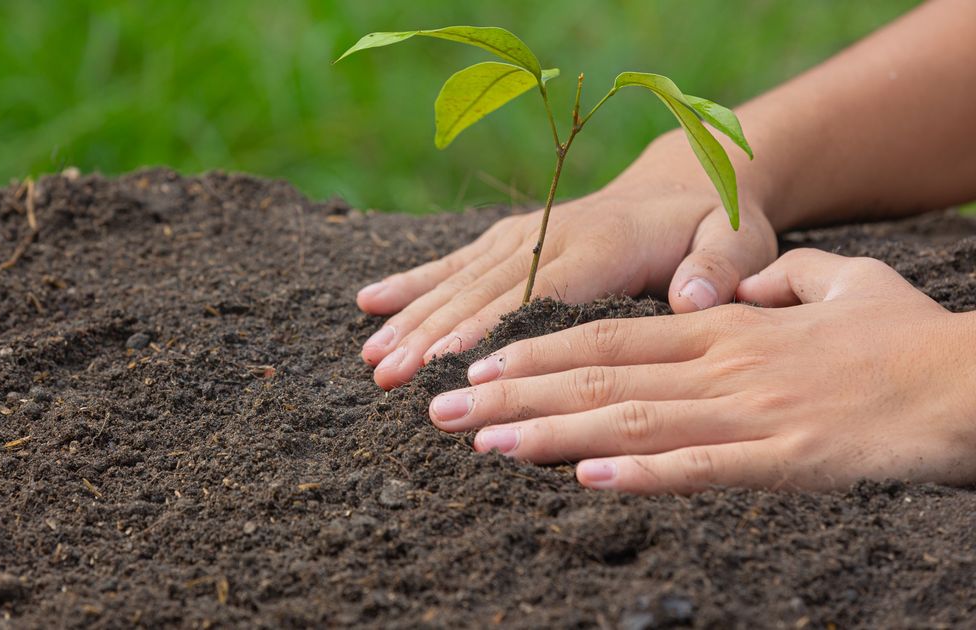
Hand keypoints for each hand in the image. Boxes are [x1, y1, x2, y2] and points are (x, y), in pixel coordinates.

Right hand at [357, 142, 776, 389]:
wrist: (685, 179)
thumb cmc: (714, 223)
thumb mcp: (738, 239)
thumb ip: (721, 266)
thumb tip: (693, 297)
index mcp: (603, 246)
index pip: (538, 294)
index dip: (491, 328)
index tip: (447, 364)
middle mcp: (552, 235)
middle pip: (483, 292)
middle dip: (433, 335)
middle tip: (389, 377)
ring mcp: (525, 234)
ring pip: (459, 280)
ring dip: (413, 318)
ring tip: (372, 359)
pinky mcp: (511, 239)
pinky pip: (455, 261)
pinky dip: (412, 282)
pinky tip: (370, 302)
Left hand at [429, 249, 975, 493]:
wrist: (975, 384)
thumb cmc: (908, 340)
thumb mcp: (838, 287)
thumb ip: (778, 283)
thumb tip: (739, 289)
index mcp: (722, 328)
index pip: (606, 337)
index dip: (536, 349)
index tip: (477, 362)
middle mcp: (719, 365)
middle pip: (597, 376)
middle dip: (512, 392)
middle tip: (440, 407)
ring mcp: (748, 411)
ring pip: (630, 419)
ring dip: (549, 432)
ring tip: (482, 442)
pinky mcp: (784, 458)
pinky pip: (701, 468)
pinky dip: (641, 472)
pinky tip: (585, 480)